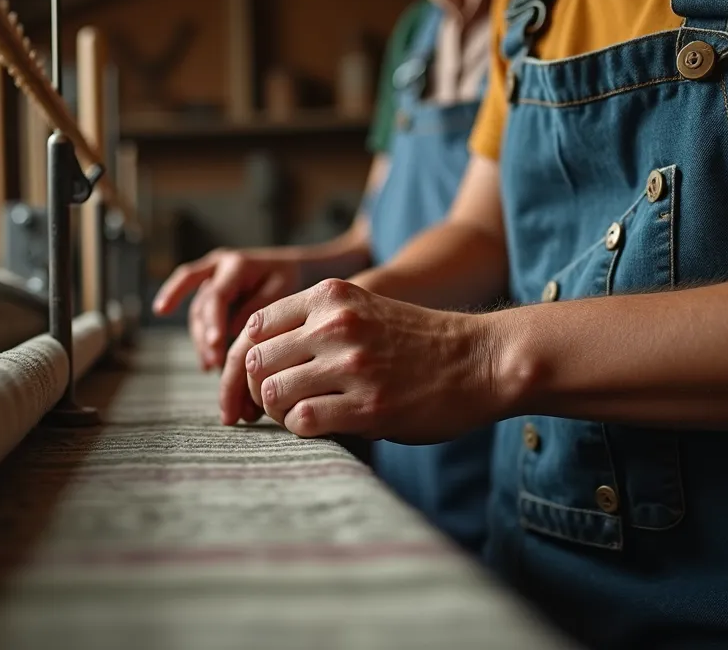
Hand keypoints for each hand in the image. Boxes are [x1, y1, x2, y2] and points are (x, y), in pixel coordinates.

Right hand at [152, 249, 303, 369]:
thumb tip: (231, 329)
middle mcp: (218, 266)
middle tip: (213, 363)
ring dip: (200, 340)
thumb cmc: (291, 278)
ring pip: (197, 311)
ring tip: (209, 366)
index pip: (217, 296)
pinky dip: (194, 331)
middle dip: (204, 336)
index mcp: (237, 265)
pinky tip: (197, 354)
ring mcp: (211, 276)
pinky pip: (195, 308)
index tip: (216, 344)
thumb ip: (259, 306)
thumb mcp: (283, 288)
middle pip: (202, 305)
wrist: (294, 266)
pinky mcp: (210, 290)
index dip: (214, 321)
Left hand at [219, 279, 502, 442]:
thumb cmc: (420, 342)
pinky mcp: (368, 405)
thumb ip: (314, 324)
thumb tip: (253, 361)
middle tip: (265, 411)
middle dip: (250, 393)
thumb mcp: (363, 310)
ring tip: (298, 416)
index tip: (249, 385)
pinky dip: (301, 429)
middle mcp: (335, 325)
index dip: (242, 361)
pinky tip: (321, 427)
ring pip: (273, 393)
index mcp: (329, 297)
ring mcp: (351, 365)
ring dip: (277, 413)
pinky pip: (303, 421)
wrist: (485, 360)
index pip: (254, 327)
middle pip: (255, 362)